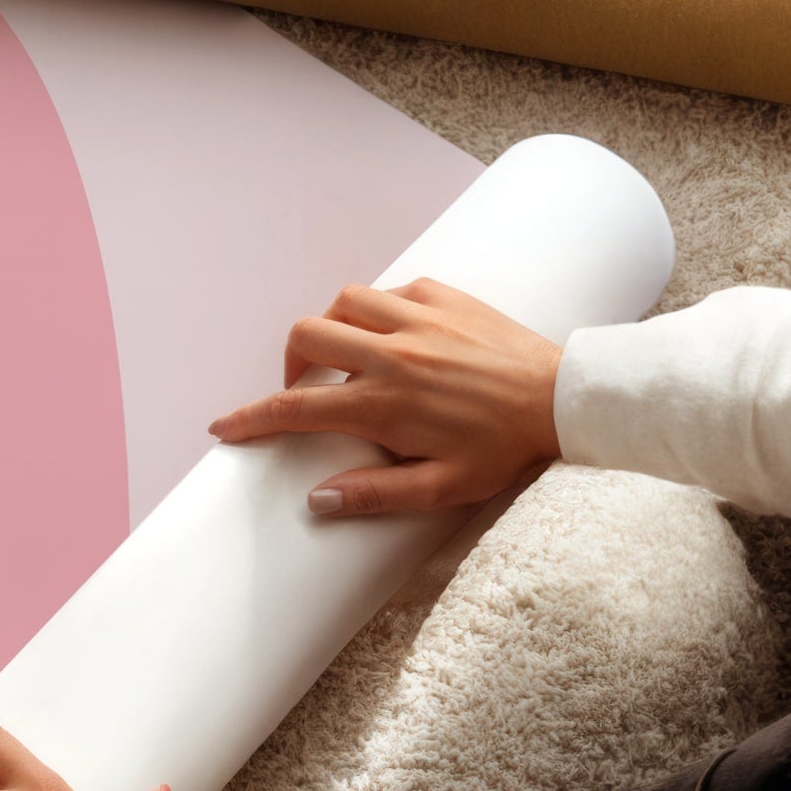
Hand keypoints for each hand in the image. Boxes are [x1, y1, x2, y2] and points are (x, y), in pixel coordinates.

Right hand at [207, 277, 561, 517]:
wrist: (566, 399)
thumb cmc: (505, 448)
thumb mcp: (443, 488)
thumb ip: (376, 494)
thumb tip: (317, 500)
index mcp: (384, 404)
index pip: (295, 409)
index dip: (250, 418)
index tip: (224, 426)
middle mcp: (392, 354)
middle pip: (306, 337)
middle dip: (290, 363)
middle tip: (306, 389)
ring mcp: (418, 319)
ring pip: (342, 302)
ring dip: (331, 328)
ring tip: (345, 356)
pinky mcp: (444, 296)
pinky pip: (390, 290)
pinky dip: (378, 310)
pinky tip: (393, 334)